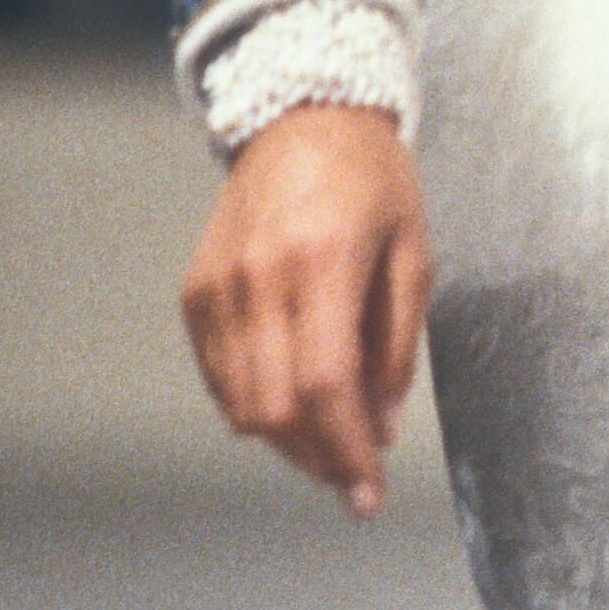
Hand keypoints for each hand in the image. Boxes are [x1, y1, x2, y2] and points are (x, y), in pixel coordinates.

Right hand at [180, 105, 432, 515]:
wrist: (301, 116)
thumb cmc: (371, 179)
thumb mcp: (413, 252)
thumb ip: (397, 344)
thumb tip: (382, 426)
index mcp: (322, 261)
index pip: (326, 385)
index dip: (347, 451)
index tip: (370, 492)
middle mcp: (258, 277)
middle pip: (276, 407)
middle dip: (319, 459)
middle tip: (355, 477)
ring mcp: (217, 286)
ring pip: (241, 404)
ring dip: (288, 443)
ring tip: (330, 446)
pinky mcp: (195, 292)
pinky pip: (219, 377)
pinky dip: (254, 407)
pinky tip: (293, 406)